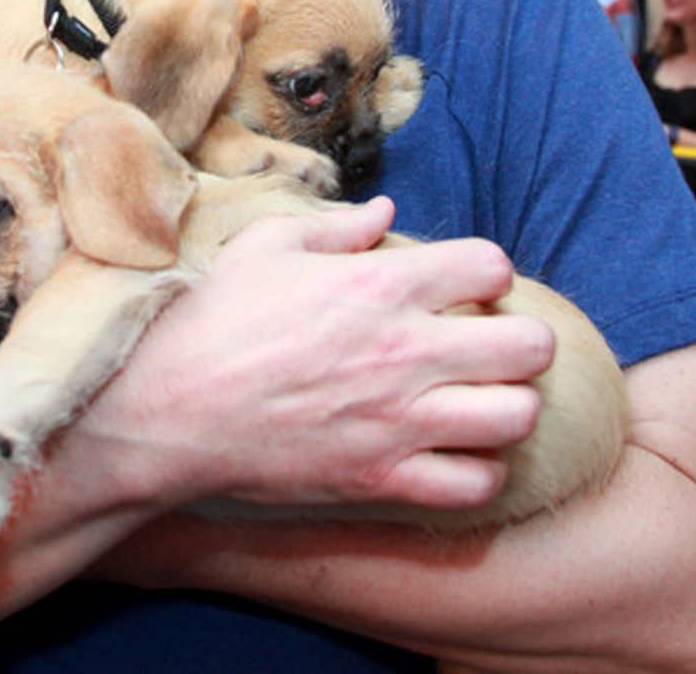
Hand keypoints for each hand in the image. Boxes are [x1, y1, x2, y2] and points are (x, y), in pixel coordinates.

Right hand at [73, 198, 553, 513]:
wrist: (165, 410)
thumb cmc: (213, 319)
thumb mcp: (267, 246)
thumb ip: (337, 226)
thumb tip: (385, 211)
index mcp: (381, 283)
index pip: (492, 264)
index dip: (488, 272)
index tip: (467, 286)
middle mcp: (406, 350)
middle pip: (530, 347)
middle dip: (523, 341)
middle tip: (492, 344)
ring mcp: (399, 419)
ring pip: (516, 417)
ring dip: (508, 406)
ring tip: (481, 400)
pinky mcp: (382, 478)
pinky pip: (474, 484)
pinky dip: (476, 470)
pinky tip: (453, 451)